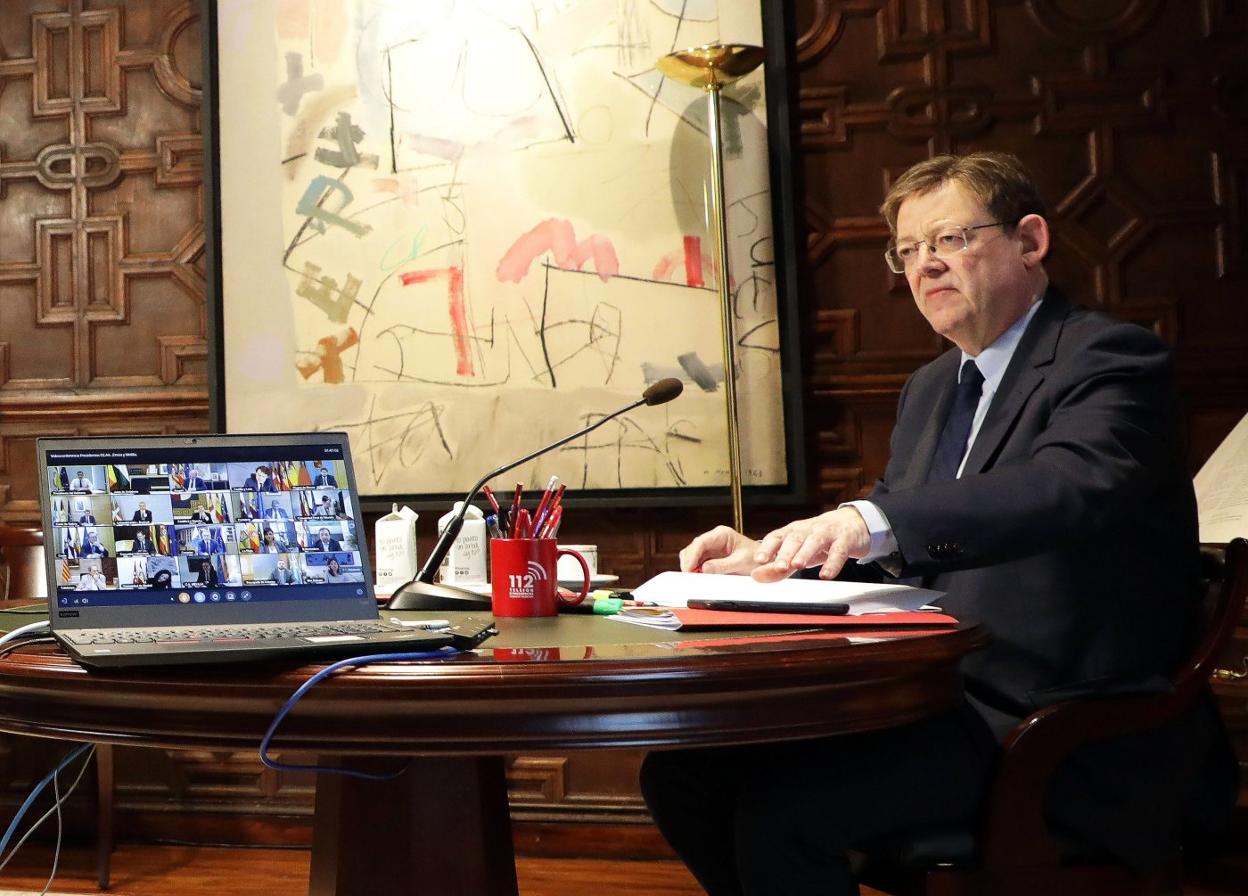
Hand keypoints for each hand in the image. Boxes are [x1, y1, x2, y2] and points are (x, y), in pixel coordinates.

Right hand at [679, 525, 763, 574]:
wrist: (764, 561)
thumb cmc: (756, 558)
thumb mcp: (741, 562)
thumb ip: (722, 566)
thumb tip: (704, 569)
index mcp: (722, 534)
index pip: (701, 542)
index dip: (692, 556)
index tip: (688, 568)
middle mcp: (714, 538)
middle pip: (693, 548)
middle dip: (689, 561)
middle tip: (688, 576)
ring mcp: (711, 547)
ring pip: (692, 554)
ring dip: (690, 565)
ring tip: (693, 577)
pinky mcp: (710, 556)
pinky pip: (697, 561)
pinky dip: (694, 568)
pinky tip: (697, 576)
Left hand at [750, 507, 870, 582]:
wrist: (853, 522)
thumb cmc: (820, 539)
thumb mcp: (798, 552)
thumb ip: (778, 566)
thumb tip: (756, 576)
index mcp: (794, 530)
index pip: (777, 536)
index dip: (767, 547)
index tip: (758, 560)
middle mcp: (808, 529)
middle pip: (795, 538)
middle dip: (785, 552)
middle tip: (778, 566)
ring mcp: (828, 533)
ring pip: (815, 541)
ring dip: (805, 552)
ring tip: (797, 565)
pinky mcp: (845, 540)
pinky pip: (838, 551)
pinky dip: (832, 563)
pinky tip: (826, 575)